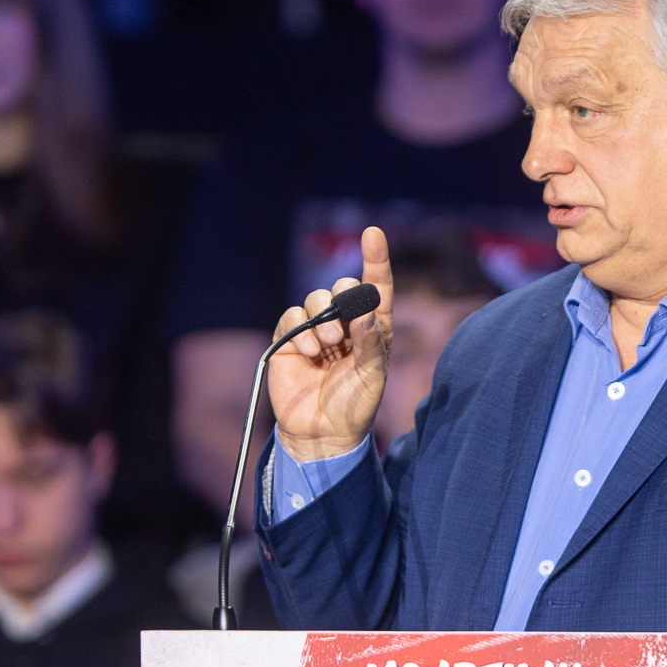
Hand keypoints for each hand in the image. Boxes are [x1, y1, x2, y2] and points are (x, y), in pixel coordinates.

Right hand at [269, 226, 392, 461]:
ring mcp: (316, 330)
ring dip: (323, 318)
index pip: (377, 288)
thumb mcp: (372, 376)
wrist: (320, 432)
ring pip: (316, 298)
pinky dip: (301, 330)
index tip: (373, 233)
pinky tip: (309, 353)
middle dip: (344, 297)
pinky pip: (292, 316)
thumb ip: (371, 342)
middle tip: (344, 329)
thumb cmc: (354, 406)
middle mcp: (345, 325)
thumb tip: (364, 310)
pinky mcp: (290, 338)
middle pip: (343, 287)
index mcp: (372, 329)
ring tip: (328, 346)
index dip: (375, 260)